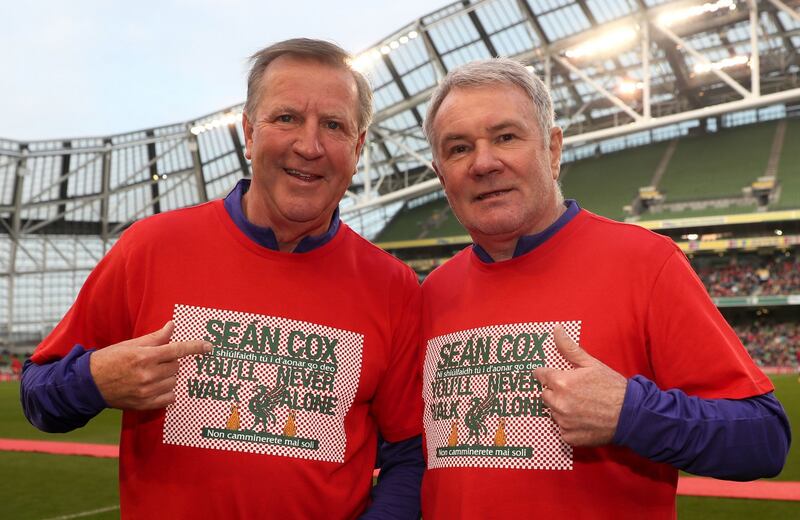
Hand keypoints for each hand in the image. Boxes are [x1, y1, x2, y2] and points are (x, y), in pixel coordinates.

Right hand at [89, 321, 211, 409]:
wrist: (89, 384)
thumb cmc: (110, 359)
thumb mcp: (131, 344)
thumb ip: (155, 338)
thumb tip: (172, 326)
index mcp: (144, 357)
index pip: (177, 350)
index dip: (195, 347)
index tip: (209, 347)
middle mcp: (147, 375)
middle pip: (176, 366)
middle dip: (172, 362)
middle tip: (159, 360)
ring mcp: (146, 391)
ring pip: (174, 381)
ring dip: (170, 376)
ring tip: (154, 373)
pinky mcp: (144, 404)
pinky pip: (169, 398)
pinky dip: (168, 391)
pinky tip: (158, 386)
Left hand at [533, 325, 627, 446]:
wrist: (631, 415)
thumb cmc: (613, 387)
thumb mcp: (592, 364)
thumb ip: (569, 348)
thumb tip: (556, 329)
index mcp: (562, 382)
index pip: (541, 375)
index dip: (546, 374)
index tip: (551, 374)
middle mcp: (559, 403)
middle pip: (545, 394)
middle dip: (555, 391)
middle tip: (573, 391)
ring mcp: (564, 422)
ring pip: (553, 412)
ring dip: (561, 408)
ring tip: (581, 405)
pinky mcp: (569, 437)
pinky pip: (562, 429)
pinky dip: (569, 425)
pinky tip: (583, 419)